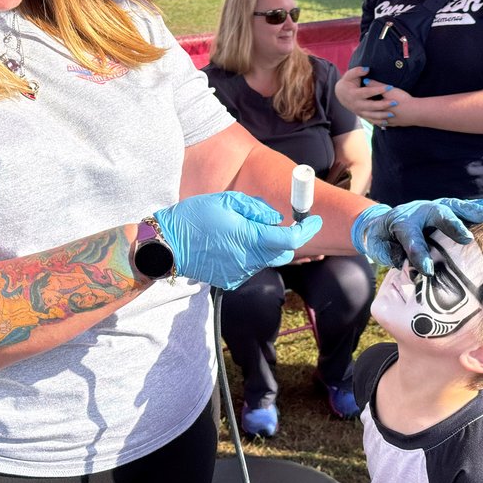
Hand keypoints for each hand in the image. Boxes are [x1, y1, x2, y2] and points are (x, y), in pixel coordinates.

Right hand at [154, 192, 322, 288]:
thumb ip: (256, 209)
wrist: (168, 246)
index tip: (314, 221)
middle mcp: (250, 260)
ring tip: (239, 231)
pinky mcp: (231, 281)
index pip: (291, 239)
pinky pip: (249, 267)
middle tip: (272, 223)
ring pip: (266, 260)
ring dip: (263, 246)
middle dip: (285, 239)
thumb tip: (275, 218)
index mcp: (251, 238)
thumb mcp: (226, 201)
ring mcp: (240, 273)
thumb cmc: (195, 218)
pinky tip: (229, 245)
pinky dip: (248, 256)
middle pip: (283, 253)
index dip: (307, 229)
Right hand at [335, 67, 397, 120]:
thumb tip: (367, 69)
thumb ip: (357, 71)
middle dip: (383, 105)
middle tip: (395, 102)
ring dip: (382, 115)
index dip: (378, 89)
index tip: (390, 87)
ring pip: (371, 115)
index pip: (368, 92)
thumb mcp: (349, 75)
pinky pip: (370, 120)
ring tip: (393, 114)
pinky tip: (387, 123)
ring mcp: (358, 111)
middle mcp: (356, 104)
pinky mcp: (361, 115)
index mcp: (354, 94)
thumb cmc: (347, 82)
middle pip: (371, 106)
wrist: (340, 94)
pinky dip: (378, 122)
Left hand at [351, 194, 482, 274]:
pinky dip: (479, 203)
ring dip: (469, 210)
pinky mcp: (443, 209)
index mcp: (400, 223)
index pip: (410, 237)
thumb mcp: (380, 250)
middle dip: (451, 225)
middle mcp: (418, 211)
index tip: (427, 270)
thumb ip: (393, 256)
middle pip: (436, 214)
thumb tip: (411, 266)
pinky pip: (461, 206)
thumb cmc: (382, 241)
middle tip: (465, 239)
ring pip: (451, 206)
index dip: (418, 253)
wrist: (381, 223)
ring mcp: (432, 208)